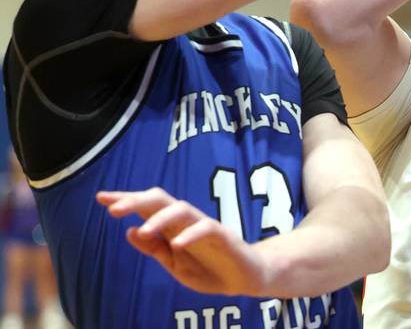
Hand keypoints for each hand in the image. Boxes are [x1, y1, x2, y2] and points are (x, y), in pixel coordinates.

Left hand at [97, 188, 269, 296]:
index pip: (146, 207)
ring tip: (142, 231)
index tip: (101, 198)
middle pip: (160, 201)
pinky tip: (177, 245)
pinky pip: (206, 229)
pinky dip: (191, 235)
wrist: (245, 277)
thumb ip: (154, 248)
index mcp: (171, 227)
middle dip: (136, 201)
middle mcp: (185, 221)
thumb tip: (130, 231)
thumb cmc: (208, 267)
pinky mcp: (222, 235)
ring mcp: (204, 226)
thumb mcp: (173, 263)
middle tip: (113, 209)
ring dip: (160, 218)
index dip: (125, 201)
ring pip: (181, 210)